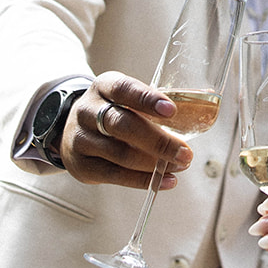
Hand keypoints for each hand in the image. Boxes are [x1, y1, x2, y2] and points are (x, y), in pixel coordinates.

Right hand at [59, 72, 194, 188]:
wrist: (70, 129)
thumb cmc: (112, 111)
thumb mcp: (125, 98)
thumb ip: (151, 105)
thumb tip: (197, 113)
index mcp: (104, 86)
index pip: (124, 90)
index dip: (148, 100)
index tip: (172, 110)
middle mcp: (87, 110)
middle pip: (123, 126)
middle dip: (159, 141)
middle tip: (186, 152)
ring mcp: (80, 139)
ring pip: (121, 154)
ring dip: (155, 163)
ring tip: (181, 165)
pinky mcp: (81, 165)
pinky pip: (115, 176)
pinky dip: (143, 181)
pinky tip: (166, 181)